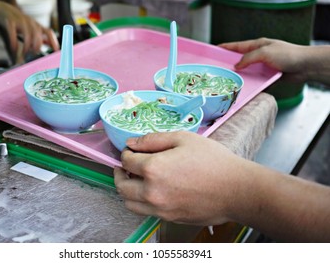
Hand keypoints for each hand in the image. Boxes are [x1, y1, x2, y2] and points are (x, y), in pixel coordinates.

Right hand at [0, 0, 58, 56]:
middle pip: (38, 34)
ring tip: (24, 53)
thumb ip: (40, 37)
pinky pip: (13, 33)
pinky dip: (14, 42)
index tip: (56, 51)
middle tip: (34, 54)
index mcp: (37, 25)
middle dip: (37, 46)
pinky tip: (14, 48)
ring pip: (27, 34)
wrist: (3, 9)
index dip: (53, 41)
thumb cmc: (19, 22)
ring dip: (27, 46)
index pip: (48, 32)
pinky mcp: (10, 22)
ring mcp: (20, 21)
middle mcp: (30, 22)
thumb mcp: (31, 28)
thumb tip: (51, 45)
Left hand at [114, 131, 247, 225]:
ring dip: (127, 190)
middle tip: (126, 166)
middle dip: (120, 173)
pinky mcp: (169, 218)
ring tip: (135, 180)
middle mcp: (152, 192)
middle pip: (121, 186)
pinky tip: (151, 191)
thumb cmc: (213, 161)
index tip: (131, 150)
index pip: (127, 160)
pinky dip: (141, 201)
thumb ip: (153, 140)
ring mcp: (160, 208)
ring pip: (129, 203)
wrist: (237, 190)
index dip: (126, 153)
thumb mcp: (183, 139)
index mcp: (153, 168)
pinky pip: (145, 211)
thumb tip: (132, 143)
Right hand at [219, 38, 307, 82]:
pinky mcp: (268, 76)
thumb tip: (236, 66)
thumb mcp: (265, 52)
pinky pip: (255, 80)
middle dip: (230, 64)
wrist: (305, 66)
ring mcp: (263, 66)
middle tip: (217, 69)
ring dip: (240, 76)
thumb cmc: (287, 54)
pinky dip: (250, 83)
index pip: (238, 46)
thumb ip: (248, 58)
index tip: (214, 50)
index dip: (226, 47)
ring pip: (247, 71)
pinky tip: (243, 87)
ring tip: (227, 81)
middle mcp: (259, 55)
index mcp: (258, 45)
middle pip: (240, 60)